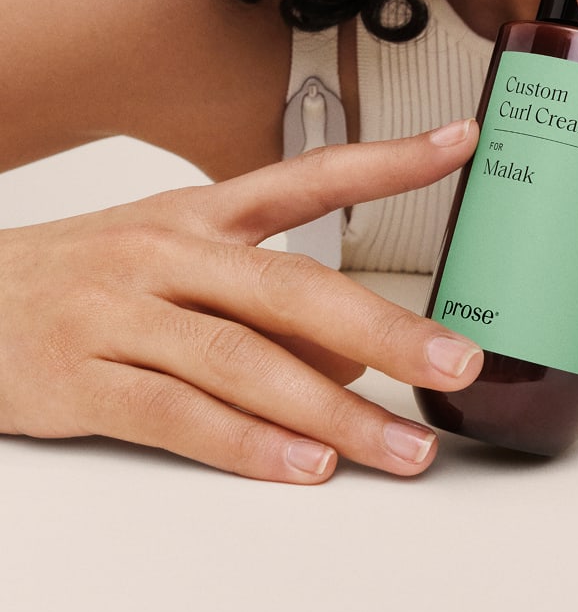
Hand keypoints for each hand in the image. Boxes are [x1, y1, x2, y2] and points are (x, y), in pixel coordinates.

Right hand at [0, 122, 481, 482]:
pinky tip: (303, 467)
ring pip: (245, 361)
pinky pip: (179, 418)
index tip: (460, 145)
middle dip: (386, 328)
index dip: (386, 161)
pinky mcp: (84, 382)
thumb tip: (354, 361)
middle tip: (456, 360)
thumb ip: (262, 302)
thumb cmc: (84, 282)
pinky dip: (248, 446)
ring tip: (399, 448)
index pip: (307, 175)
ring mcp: (123, 315)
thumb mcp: (171, 260)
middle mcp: (168, 253)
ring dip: (333, 414)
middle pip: (292, 286)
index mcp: (199, 213)